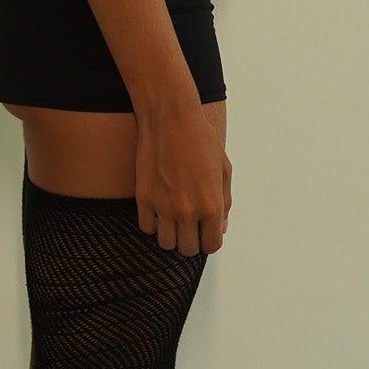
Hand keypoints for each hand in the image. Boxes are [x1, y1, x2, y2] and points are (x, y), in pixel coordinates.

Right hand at [135, 102, 231, 254]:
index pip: (212, 245)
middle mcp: (188, 211)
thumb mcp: (224, 169)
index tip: (204, 232)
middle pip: (187, 249)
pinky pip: (146, 228)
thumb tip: (221, 227)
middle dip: (190, 240)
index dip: (209, 240)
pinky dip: (152, 222)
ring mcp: (163, 206)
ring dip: (170, 234)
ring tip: (172, 217)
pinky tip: (158, 207)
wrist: (171, 118)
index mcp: (211, 205)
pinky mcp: (143, 198)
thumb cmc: (201, 139)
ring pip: (165, 243)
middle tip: (188, 225)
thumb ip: (224, 202)